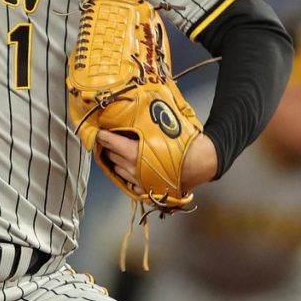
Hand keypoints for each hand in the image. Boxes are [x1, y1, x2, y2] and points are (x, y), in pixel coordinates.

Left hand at [96, 129, 217, 194]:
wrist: (202, 163)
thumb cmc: (183, 143)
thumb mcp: (163, 127)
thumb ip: (145, 122)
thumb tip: (134, 111)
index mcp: (134, 152)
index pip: (109, 141)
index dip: (102, 134)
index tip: (98, 129)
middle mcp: (132, 169)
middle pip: (111, 154)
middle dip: (109, 145)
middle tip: (111, 136)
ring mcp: (138, 181)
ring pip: (117, 168)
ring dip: (116, 159)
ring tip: (120, 150)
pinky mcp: (145, 190)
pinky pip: (128, 181)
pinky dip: (126, 172)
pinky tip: (130, 165)